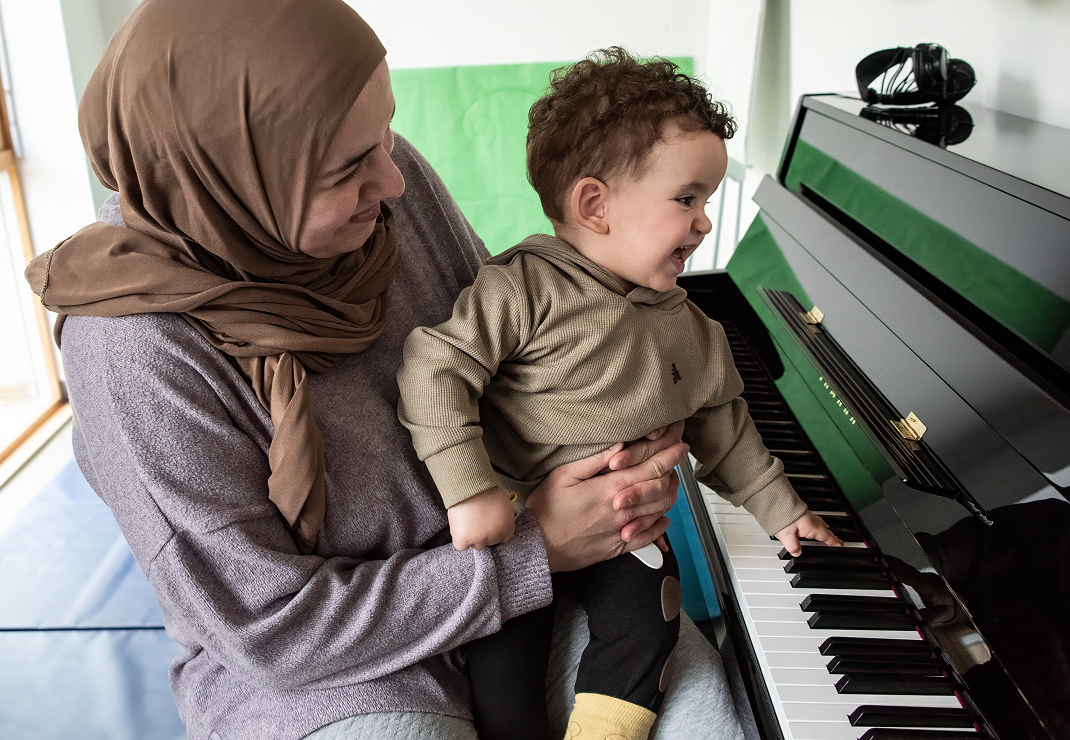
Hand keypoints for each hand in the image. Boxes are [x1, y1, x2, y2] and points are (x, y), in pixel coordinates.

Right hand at [447, 487, 515, 550]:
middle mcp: (495, 536)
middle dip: (483, 534)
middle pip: (489, 542)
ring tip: (467, 521)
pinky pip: (461, 546)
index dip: (494, 531)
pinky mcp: (464, 540)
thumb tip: (500, 516)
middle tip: (476, 521)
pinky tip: (460, 527)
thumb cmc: (487, 488)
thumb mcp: (504, 502)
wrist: (471, 486)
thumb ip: (504, 515)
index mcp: (508, 528)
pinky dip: (460, 539)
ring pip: (476, 545)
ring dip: (472, 536)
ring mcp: (480, 539)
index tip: (488, 526)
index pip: (502, 538)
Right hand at [526, 434, 688, 572]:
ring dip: (669, 496)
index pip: (650, 469)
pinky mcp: (617, 547)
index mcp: (610, 488)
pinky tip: (662, 519)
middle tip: (678, 461)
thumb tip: (620, 445)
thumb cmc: (545, 509)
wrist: (536, 547)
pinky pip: (648, 538)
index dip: (669, 455)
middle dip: (673, 472)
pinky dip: (660, 527)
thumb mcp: (564, 475)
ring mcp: (622, 531)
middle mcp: (621, 510)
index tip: (680, 446)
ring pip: (659, 512)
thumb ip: (595, 460)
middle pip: (660, 489)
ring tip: (671, 484)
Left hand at [775, 511, 843, 556]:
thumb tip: (797, 553)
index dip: (834, 542)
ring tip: (822, 536)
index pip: (827, 537)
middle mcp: (812, 521)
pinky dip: (813, 525)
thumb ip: (793, 547)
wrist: (775, 498)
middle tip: (834, 541)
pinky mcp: (800, 512)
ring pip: (818, 524)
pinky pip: (811, 520)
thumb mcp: (786, 535)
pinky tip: (806, 527)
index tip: (841, 545)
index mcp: (812, 527)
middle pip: (824, 529)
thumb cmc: (782, 514)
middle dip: (829, 535)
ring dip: (821, 529)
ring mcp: (806, 516)